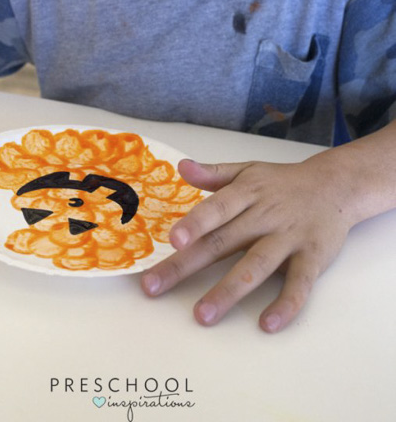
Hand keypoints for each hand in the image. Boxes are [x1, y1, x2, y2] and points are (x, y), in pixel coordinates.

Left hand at [141, 153, 353, 332]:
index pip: (217, 208)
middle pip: (223, 242)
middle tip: (155, 287)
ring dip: (229, 291)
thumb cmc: (281, 183)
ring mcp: (289, 238)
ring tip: (203, 315)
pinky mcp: (312, 259)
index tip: (173, 240)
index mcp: (246, 193)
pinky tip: (267, 324)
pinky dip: (286, 304)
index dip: (196, 223)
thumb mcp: (248, 171)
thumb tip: (181, 167)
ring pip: (256, 266)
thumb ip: (214, 174)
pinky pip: (299, 284)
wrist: (335, 187)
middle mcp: (265, 216)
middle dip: (188, 265)